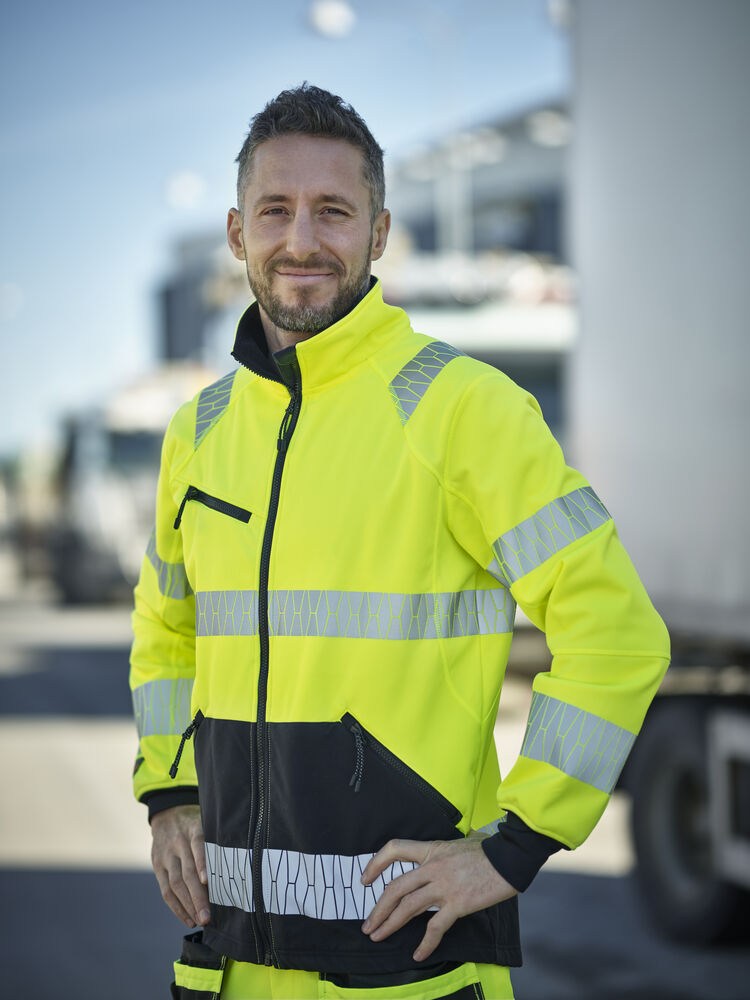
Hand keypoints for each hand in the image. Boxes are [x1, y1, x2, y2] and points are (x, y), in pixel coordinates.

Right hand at [151, 804, 209, 927]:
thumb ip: (216, 839)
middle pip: (187, 872)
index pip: (198, 845)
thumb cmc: (195, 824)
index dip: (202, 863)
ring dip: (188, 906)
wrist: (167, 814)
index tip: (208, 881)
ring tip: (200, 920)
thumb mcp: (206, 821)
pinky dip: (177, 907)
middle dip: (197, 896)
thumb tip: (239, 864)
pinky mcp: (158, 866)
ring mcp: (166, 856)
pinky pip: (166, 890)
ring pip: (175, 884)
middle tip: (208, 916)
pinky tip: (188, 919)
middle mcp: (178, 843)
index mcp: (193, 829)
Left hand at [360, 837, 517, 961]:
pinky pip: (435, 927)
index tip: (365, 879)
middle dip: (378, 909)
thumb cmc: (488, 851)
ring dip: (390, 924)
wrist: (510, 858)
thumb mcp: (458, 843)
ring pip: (408, 907)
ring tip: (378, 936)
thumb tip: (437, 856)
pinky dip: (425, 943)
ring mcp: (444, 886)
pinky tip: (418, 954)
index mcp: (432, 849)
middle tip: (368, 925)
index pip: (395, 849)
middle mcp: (433, 867)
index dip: (376, 863)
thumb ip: (443, 852)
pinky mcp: (458, 904)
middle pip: (396, 887)